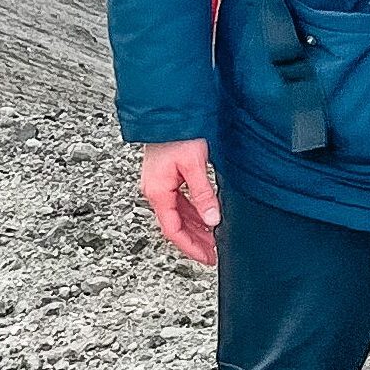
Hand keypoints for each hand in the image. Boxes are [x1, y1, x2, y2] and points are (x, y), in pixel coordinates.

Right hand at [141, 139, 220, 265]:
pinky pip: (180, 202)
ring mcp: (160, 184)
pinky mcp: (167, 177)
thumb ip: (203, 194)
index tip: (206, 257)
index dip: (190, 246)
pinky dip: (193, 213)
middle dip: (195, 241)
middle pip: (175, 225)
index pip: (173, 229)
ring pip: (179, 214)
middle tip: (213, 253)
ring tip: (213, 239)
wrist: (168, 112)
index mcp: (158, 192)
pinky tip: (206, 217)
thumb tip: (212, 219)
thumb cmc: (178, 134)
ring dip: (195, 228)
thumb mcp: (195, 166)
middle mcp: (156, 191)